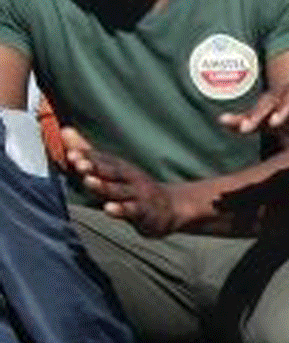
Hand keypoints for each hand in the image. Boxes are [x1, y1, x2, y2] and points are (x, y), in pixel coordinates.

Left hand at [60, 127, 184, 234]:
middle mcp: (128, 178)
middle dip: (93, 166)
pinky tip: (110, 209)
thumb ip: (87, 152)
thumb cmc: (133, 187)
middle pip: (109, 170)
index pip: (99, 159)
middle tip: (77, 161)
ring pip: (118, 190)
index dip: (84, 155)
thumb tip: (64, 130)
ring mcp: (137, 194)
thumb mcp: (111, 168)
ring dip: (103, 185)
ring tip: (89, 181)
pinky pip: (132, 210)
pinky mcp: (144, 212)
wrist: (170, 207)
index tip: (69, 152)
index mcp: (118, 167)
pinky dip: (121, 210)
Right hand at [220, 70, 288, 143]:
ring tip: (238, 127)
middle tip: (250, 126)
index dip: (286, 106)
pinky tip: (226, 123)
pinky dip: (243, 119)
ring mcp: (285, 100)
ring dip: (250, 116)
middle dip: (262, 112)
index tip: (277, 122)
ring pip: (265, 105)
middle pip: (276, 97)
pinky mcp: (279, 114)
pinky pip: (260, 116)